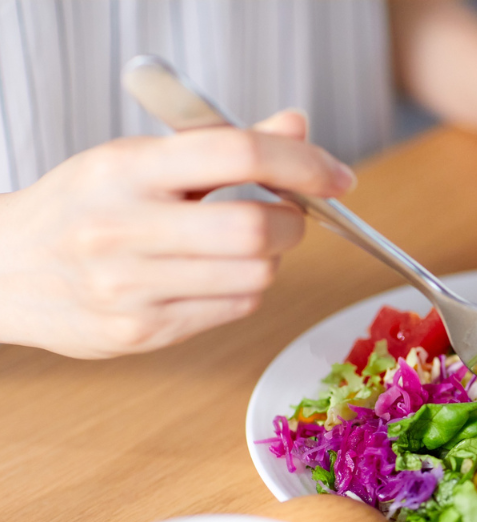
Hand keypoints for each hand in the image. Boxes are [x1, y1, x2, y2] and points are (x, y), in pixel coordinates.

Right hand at [0, 110, 355, 357]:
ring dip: (270, 260)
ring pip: (255, 277)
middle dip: (293, 223)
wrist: (6, 271)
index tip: (336, 177)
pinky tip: (217, 277)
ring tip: (241, 248)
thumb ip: (221, 145)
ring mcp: (130, 286)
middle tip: (286, 216)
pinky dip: (246, 289)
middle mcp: (123, 227)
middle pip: (256, 230)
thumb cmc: (83, 208)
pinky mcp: (142, 330)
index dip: (301, 163)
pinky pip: (235, 308)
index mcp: (125, 168)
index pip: (235, 153)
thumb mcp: (139, 161)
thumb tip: (295, 128)